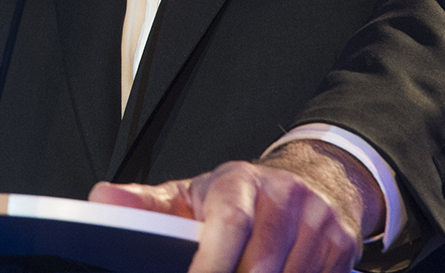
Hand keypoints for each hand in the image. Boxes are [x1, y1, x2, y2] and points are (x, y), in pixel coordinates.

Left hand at [88, 141, 382, 272]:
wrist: (311, 182)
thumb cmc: (240, 196)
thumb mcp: (192, 194)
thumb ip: (146, 205)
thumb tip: (101, 200)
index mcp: (240, 182)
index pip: (229, 223)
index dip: (211, 263)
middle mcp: (285, 198)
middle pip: (262, 263)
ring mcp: (319, 225)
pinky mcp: (343, 250)